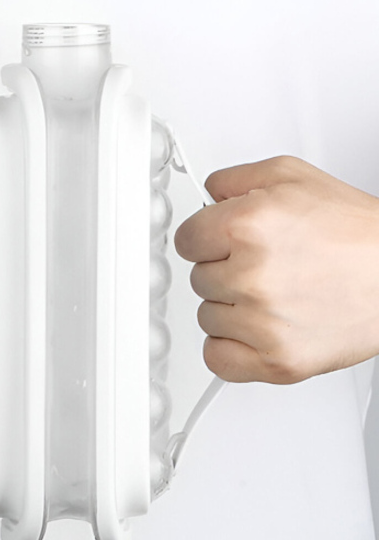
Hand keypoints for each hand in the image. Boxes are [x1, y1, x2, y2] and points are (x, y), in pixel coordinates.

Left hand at [174, 156, 378, 383]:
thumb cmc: (354, 232)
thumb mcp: (291, 177)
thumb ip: (234, 180)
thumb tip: (205, 195)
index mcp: (247, 226)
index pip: (184, 240)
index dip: (204, 239)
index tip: (220, 244)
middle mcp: (251, 275)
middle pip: (197, 279)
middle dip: (223, 271)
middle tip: (264, 266)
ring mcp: (262, 323)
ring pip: (207, 317)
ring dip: (230, 308)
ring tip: (274, 294)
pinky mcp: (276, 361)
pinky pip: (217, 358)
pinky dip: (231, 346)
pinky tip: (256, 328)